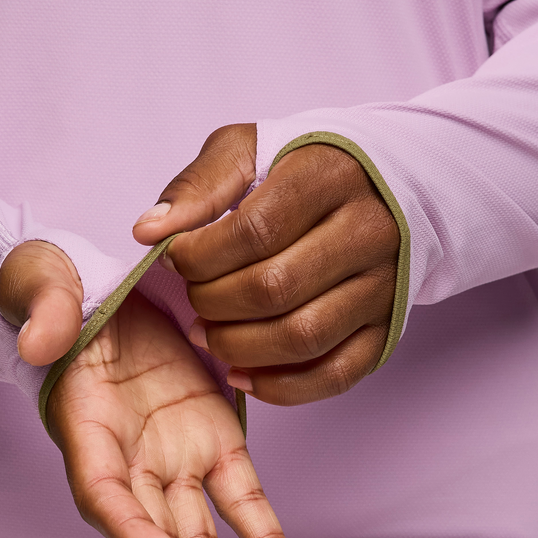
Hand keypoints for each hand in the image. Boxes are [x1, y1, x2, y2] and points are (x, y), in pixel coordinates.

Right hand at [0, 242, 300, 537]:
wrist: (104, 287)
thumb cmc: (61, 292)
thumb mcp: (42, 284)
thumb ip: (43, 310)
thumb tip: (39, 340)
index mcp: (85, 427)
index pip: (105, 492)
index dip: (130, 530)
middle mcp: (128, 459)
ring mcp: (172, 458)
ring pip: (198, 537)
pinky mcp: (213, 442)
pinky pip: (243, 501)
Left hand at [133, 124, 398, 405]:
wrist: (388, 187)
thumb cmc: (304, 170)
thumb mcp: (248, 150)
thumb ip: (198, 185)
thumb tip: (148, 230)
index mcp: (330, 178)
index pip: (255, 231)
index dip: (200, 256)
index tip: (175, 257)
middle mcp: (367, 232)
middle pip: (275, 288)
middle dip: (212, 302)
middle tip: (192, 296)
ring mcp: (383, 285)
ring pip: (302, 337)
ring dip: (238, 347)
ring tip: (207, 333)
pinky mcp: (387, 328)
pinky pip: (336, 374)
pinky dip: (281, 387)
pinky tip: (242, 373)